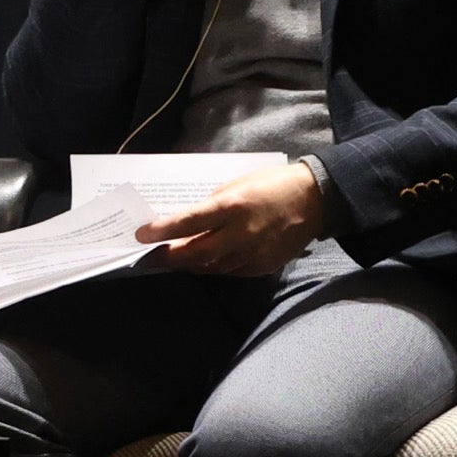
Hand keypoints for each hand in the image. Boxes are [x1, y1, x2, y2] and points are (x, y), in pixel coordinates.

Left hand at [137, 161, 324, 276]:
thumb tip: (186, 225)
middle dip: (169, 257)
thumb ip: (212, 207)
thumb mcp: (236, 186)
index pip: (188, 222)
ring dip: (189, 264)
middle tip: (150, 256)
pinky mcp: (262, 266)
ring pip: (210, 267)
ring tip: (173, 259)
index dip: (162, 231)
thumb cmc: (270, 185)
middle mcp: (241, 234)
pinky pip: (230, 271)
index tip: (141, 235)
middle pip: (195, 254)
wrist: (315, 200)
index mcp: (232, 206)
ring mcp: (253, 254)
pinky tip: (204, 261)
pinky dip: (213, 267)